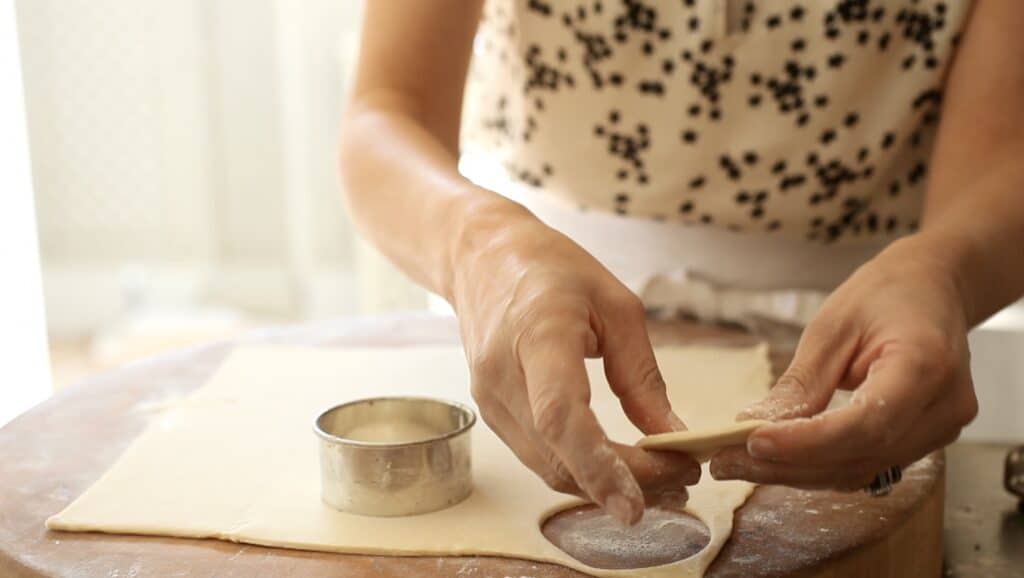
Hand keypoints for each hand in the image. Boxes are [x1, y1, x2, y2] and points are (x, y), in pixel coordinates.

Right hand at [449, 201, 699, 523]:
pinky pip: (538, 455)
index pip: (560, 416)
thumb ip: (641, 376)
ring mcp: (489, 398)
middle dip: (622, 482)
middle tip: (681, 479)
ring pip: (548, 467)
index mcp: (537, 334)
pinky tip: (619, 463)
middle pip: (558, 455)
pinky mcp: (491, 412)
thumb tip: (672, 436)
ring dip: (604, 483)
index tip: (635, 506)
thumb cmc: (551, 269)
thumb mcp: (616, 305)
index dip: (597, 466)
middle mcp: (502, 375)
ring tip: (661, 476)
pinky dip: (580, 468)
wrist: (480, 257)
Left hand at [710, 236, 978, 489]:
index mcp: (925, 365)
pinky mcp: (928, 440)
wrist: (934, 289)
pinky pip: (868, 464)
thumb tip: (754, 425)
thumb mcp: (833, 325)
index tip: (753, 442)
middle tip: (727, 461)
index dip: (807, 442)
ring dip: (797, 472)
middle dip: (788, 464)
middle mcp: (944, 407)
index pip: (865, 423)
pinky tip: (777, 459)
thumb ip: (802, 382)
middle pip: (859, 455)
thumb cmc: (885, 295)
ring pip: (860, 469)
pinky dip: (820, 465)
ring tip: (738, 463)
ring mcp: (943, 429)